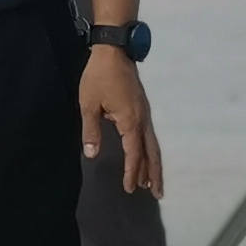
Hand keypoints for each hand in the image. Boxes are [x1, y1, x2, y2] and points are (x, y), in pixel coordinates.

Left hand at [81, 46, 162, 196]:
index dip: (132, 172)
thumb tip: (92, 155)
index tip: (130, 188)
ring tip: (154, 183)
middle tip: (157, 193)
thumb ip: (91, 131)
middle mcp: (142, 120)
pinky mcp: (143, 109)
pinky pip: (149, 135)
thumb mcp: (89, 104)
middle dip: (154, 174)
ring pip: (153, 144)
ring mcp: (145, 114)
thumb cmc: (99, 77)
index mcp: (130, 121)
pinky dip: (150, 150)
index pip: (134, 153)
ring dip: (154, 164)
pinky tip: (147, 156)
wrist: (114, 52)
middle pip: (152, 153)